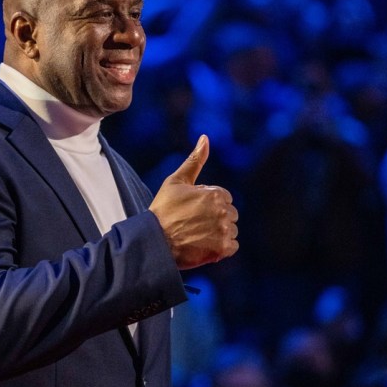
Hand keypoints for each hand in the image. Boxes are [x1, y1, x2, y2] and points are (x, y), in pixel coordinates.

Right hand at [149, 135, 238, 268]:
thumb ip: (194, 160)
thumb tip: (205, 138)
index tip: (192, 211)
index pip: (224, 198)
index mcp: (215, 194)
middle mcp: (223, 211)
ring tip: (197, 235)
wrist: (154, 241)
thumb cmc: (163, 210)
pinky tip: (204, 245)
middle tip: (194, 224)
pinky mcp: (222, 249)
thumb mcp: (176, 181)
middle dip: (216, 218)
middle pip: (230, 214)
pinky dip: (221, 248)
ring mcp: (223, 231)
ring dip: (219, 234)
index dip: (208, 205)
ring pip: (232, 230)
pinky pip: (232, 246)